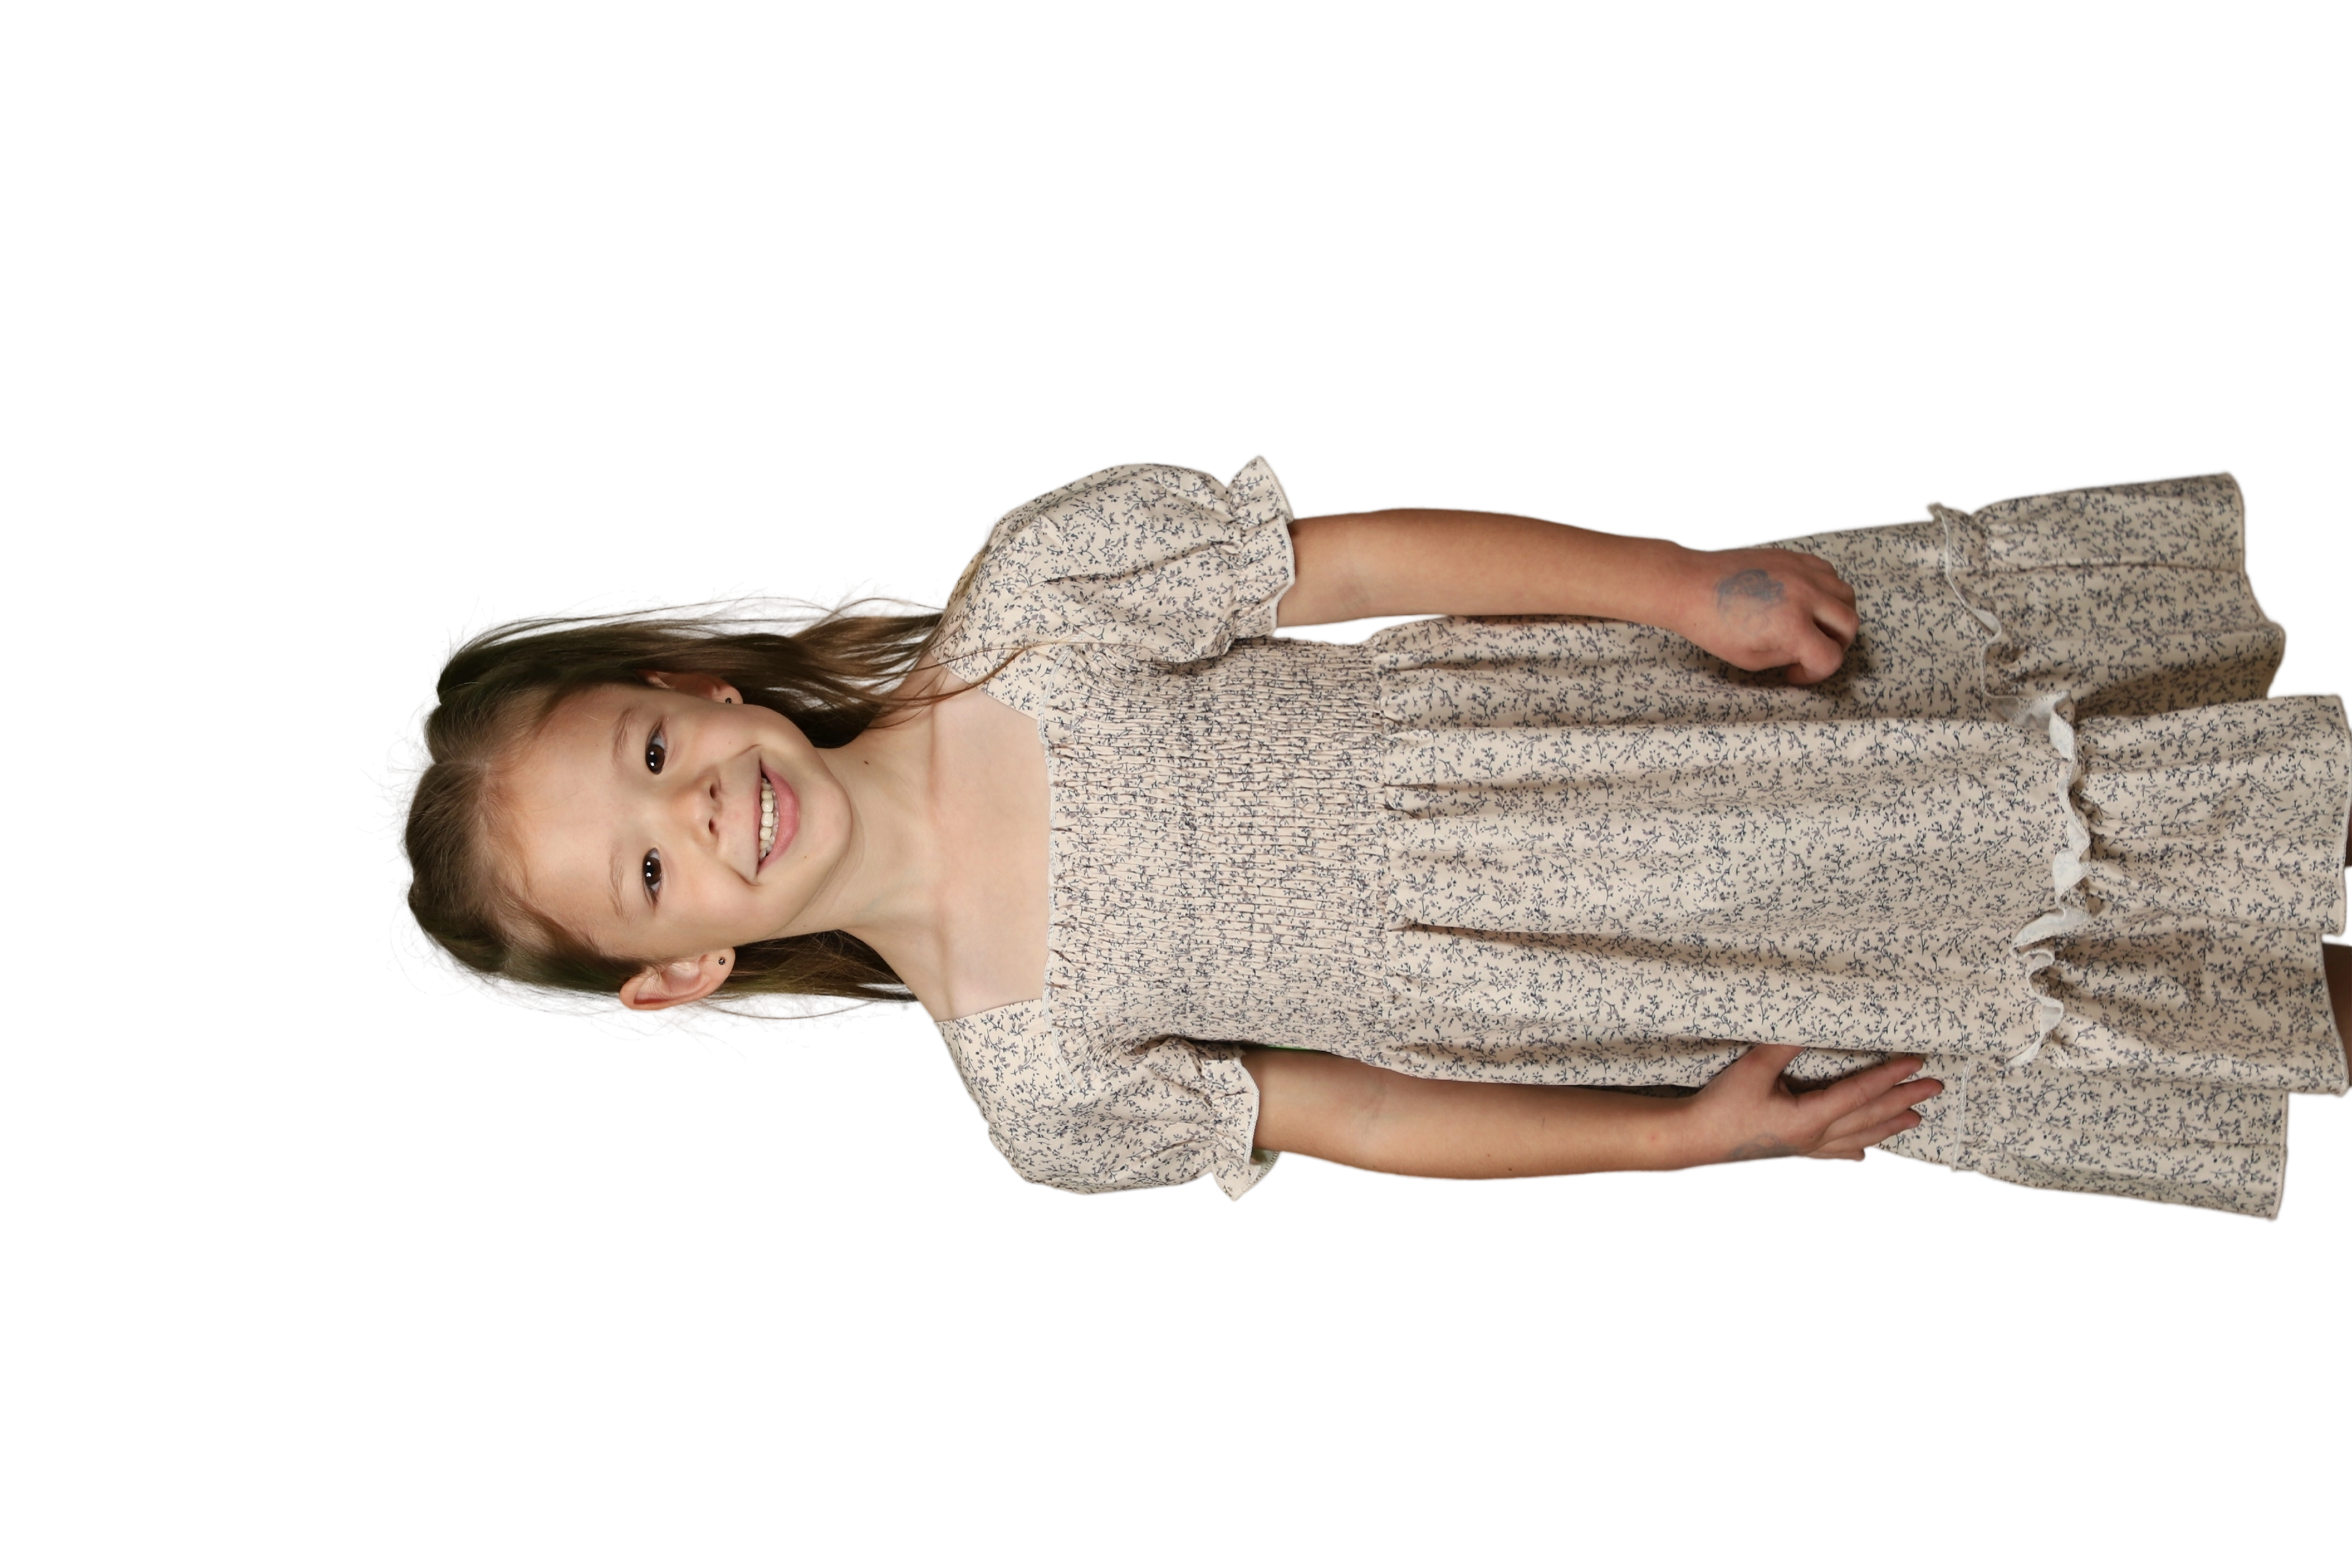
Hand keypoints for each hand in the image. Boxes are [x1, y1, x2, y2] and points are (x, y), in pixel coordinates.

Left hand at [1666, 546, 1858, 685]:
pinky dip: (1826, 590)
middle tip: (1811, 652)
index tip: (1795, 672)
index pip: (1831, 657)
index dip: (1816, 673)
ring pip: (1846, 594)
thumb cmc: (1711, 625)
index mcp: (1791, 625)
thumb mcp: (1750, 659)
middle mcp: (1803, 595)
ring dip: (1836, 615)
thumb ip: (1789, 655)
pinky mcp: (1792, 557)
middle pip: (1849, 624)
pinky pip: (1828, 572)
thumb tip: (1808, 650)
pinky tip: (1805, 601)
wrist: (1688, 585)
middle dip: (1836, 645)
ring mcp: (1800, 571)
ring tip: (1812, 625)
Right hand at [1682, 1045, 1941, 1167]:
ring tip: (1916, 1119)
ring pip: (1859, 1137)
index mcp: (1809, 1118)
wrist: (1695, 1139)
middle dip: (1904, 1101)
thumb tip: (1812, 1021)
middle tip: (1934, 1088)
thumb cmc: (1721, 1105)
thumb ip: (1784, 1045)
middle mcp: (1815, 1136)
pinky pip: (1836, 1151)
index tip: (1916, 1064)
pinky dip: (1858, 1148)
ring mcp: (1806, 1146)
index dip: (1889, 1077)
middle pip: (1870, 1117)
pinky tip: (1866, 1153)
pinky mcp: (1794, 1149)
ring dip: (1890, 1126)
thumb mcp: (1752, 1068)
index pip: (1860, 1094)